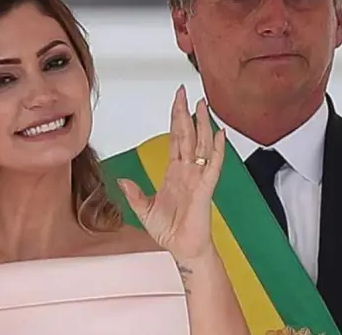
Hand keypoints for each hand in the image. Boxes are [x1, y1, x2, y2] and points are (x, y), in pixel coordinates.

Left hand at [119, 86, 224, 262]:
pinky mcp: (206, 188)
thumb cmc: (171, 230)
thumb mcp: (144, 209)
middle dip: (186, 113)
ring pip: (202, 145)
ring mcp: (198, 177)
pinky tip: (220, 134)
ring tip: (203, 105)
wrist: (182, 249)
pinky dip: (218, 150)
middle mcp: (188, 170)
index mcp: (175, 172)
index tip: (177, 100)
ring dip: (203, 124)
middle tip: (185, 92)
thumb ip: (134, 193)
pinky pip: (214, 165)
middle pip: (188, 135)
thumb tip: (121, 179)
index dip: (175, 118)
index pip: (176, 138)